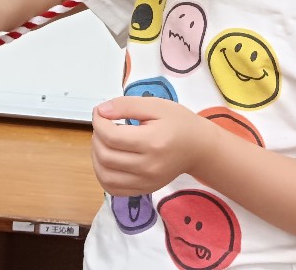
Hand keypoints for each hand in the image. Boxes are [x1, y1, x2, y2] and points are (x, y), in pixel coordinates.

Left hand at [90, 96, 215, 195]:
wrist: (199, 148)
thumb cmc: (180, 123)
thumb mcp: (156, 105)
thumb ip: (127, 105)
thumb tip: (101, 111)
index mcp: (152, 142)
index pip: (111, 137)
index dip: (99, 122)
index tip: (100, 112)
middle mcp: (148, 167)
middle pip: (105, 156)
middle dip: (96, 137)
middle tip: (103, 125)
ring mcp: (146, 182)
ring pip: (105, 175)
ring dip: (96, 156)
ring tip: (103, 142)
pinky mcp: (144, 190)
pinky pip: (113, 189)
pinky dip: (103, 174)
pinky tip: (108, 159)